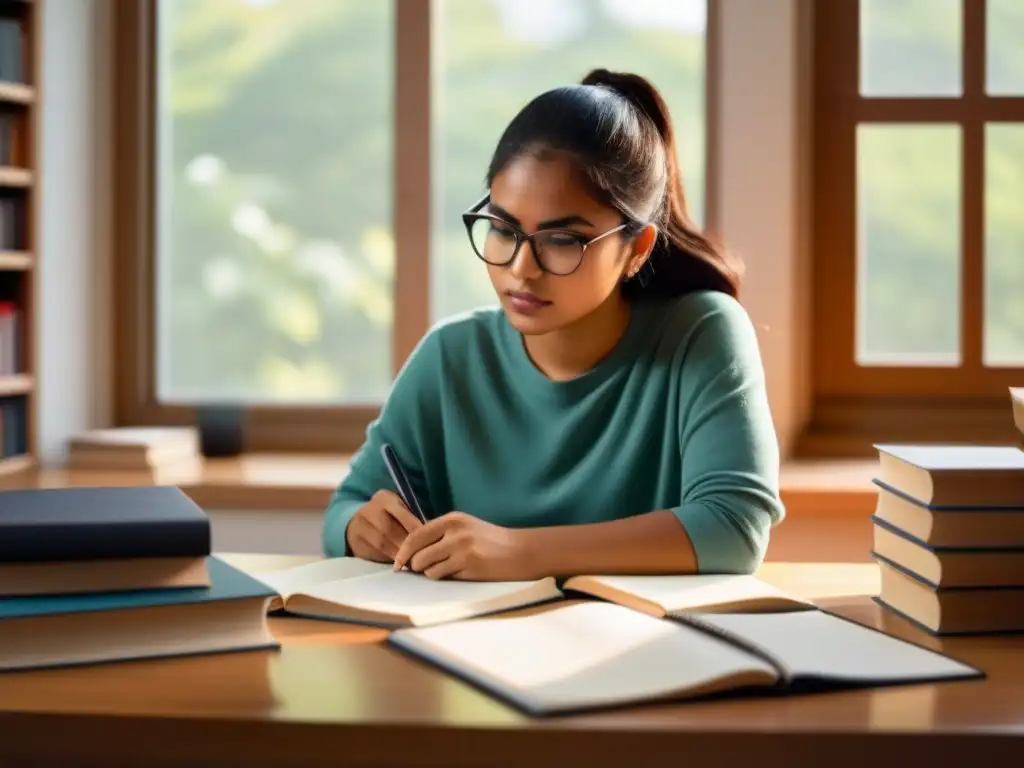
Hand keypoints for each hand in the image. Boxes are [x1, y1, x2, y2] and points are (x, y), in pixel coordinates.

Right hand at [346, 490, 423, 562]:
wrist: (359, 521)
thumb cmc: (389, 516)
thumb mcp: (399, 509)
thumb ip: (411, 518)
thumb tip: (429, 534)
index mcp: (384, 498)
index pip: (401, 513)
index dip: (414, 528)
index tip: (427, 540)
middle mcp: (369, 509)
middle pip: (389, 529)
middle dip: (406, 543)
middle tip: (420, 554)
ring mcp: (360, 525)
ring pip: (381, 543)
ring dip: (398, 554)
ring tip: (411, 561)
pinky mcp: (356, 540)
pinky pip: (373, 551)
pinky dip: (387, 558)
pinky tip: (398, 563)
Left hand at [392, 512, 531, 580]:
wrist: (520, 551)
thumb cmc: (491, 541)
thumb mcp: (466, 527)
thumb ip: (441, 534)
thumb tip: (412, 551)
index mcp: (452, 519)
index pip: (416, 535)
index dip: (403, 552)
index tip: (398, 563)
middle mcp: (455, 532)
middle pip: (418, 554)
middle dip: (416, 566)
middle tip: (423, 570)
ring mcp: (462, 549)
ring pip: (428, 568)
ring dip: (431, 573)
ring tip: (447, 569)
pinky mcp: (469, 566)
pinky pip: (442, 576)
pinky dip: (445, 578)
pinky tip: (459, 573)